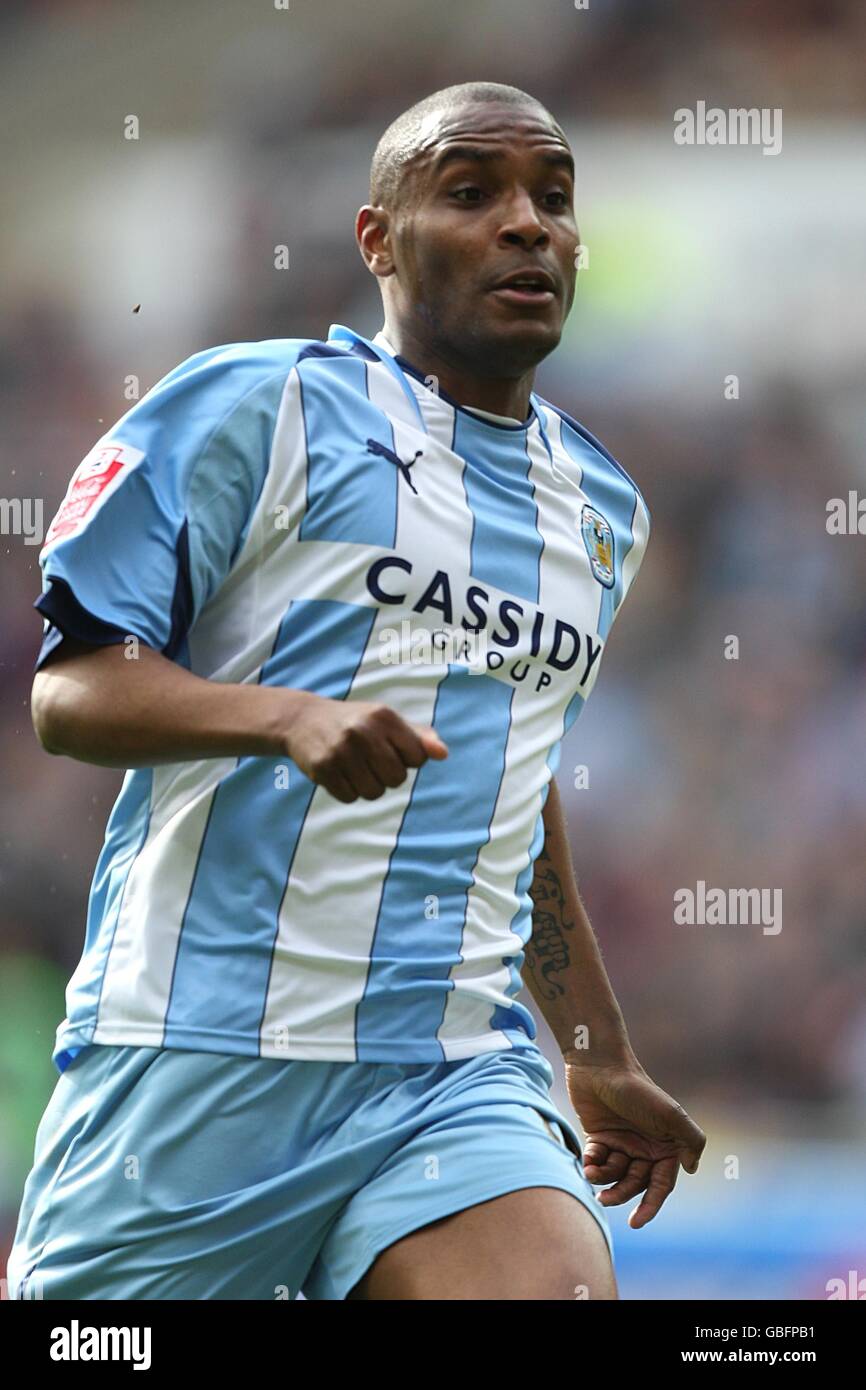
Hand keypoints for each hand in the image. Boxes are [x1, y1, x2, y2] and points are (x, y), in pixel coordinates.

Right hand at [284, 693, 447, 801]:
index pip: (418, 757)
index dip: (407, 760)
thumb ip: (417, 737)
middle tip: (371, 761)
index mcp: (384, 716)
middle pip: (397, 779)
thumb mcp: (385, 721)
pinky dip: (347, 791)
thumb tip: (443, 754)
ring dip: (368, 786)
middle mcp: (363, 731)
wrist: (302, 720)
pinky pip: (350, 797)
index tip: (391, 750)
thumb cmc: (354, 722)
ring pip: (374, 792)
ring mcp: (341, 750)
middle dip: (387, 776)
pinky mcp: (322, 767)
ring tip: (355, 768)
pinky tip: (339, 773)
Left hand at [564, 1055, 705, 1228]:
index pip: (660, 1185)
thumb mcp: (671, 1113)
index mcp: (665, 1146)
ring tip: (593, 1174)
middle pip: (635, 1185)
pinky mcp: (600, 1137)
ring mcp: (622, 1143)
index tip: (636, 1222)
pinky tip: (588, 1161)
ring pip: (615, 1176)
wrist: (600, 1065)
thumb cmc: (638, 1089)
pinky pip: (597, 1162)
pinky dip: (592, 1165)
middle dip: (621, 1194)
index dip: (650, 1206)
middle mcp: (645, 1147)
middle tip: (606, 1199)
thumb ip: (691, 1140)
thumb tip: (691, 1169)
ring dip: (604, 1180)